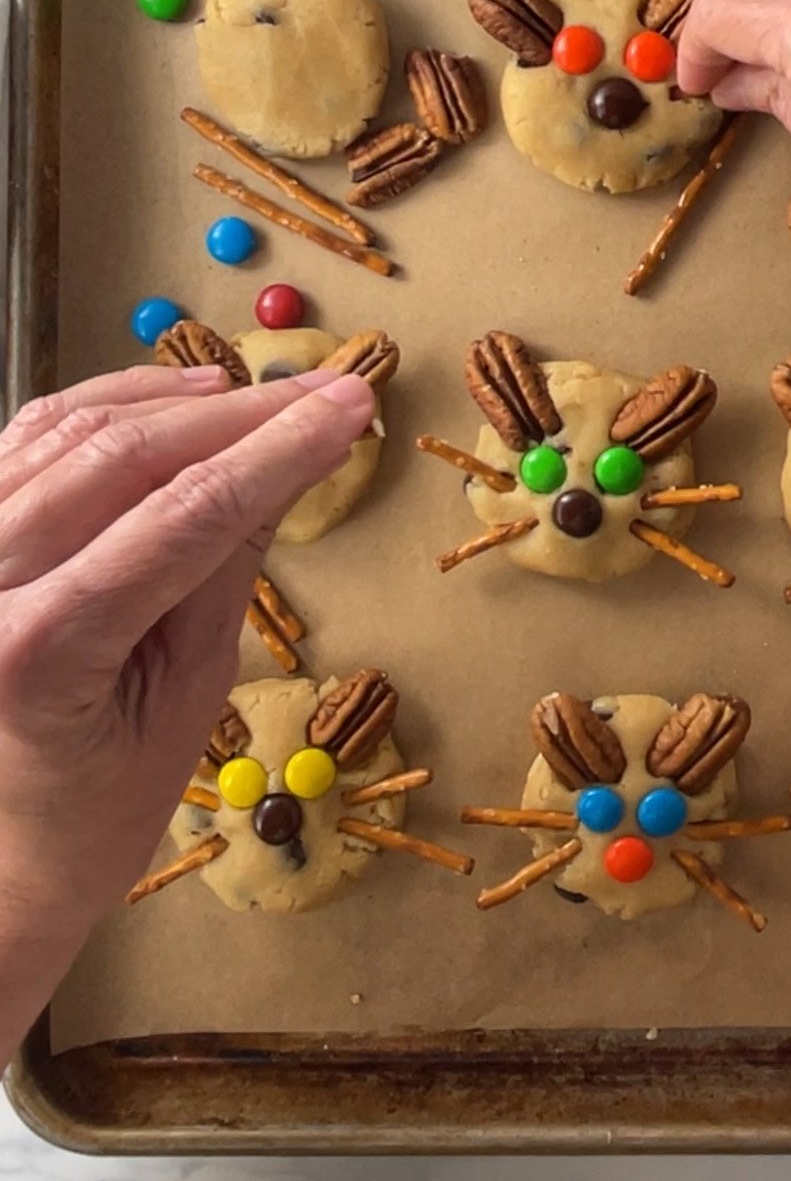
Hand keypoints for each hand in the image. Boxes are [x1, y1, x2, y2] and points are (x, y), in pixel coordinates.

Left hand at [0, 362, 374, 945]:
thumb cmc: (97, 807)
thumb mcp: (188, 698)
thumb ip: (230, 568)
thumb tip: (297, 461)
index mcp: (36, 650)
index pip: (184, 516)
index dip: (278, 451)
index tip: (350, 407)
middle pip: (126, 457)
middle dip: (241, 415)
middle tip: (326, 391)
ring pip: (75, 429)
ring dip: (177, 399)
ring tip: (262, 392)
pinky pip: (32, 436)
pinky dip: (107, 403)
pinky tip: (175, 399)